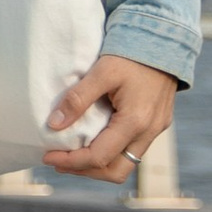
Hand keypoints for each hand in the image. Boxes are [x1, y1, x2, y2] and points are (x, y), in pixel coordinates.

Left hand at [43, 53, 178, 179]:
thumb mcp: (102, 72)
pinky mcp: (156, 124)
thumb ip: (77, 98)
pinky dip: (110, 152)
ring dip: (98, 164)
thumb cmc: (132, 54)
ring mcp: (155, 130)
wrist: (164, 40)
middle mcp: (149, 132)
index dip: (70, 161)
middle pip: (116, 171)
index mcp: (136, 121)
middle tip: (58, 162)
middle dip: (84, 170)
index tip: (48, 157)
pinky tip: (92, 141)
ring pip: (126, 164)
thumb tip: (54, 125)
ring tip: (71, 156)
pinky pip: (132, 150)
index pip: (99, 157)